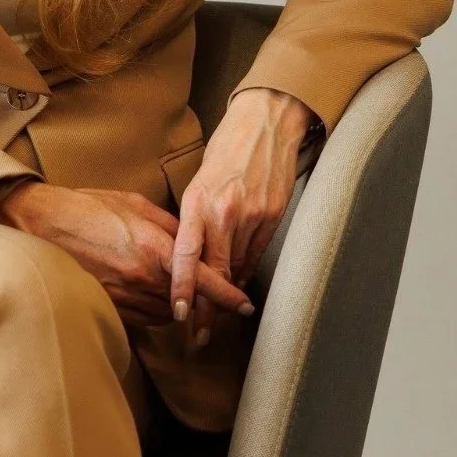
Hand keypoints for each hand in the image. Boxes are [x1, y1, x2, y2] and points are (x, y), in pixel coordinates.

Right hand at [0, 180, 254, 329]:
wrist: (41, 224)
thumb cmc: (87, 207)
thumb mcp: (135, 205)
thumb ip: (170, 226)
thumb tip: (193, 241)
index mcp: (155, 248)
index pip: (205, 279)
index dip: (230, 295)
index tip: (247, 305)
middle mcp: (144, 279)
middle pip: (188, 302)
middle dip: (199, 298)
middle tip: (206, 293)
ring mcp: (125, 297)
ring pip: (167, 313)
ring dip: (174, 304)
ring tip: (162, 282)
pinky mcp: (109, 308)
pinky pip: (144, 318)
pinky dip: (151, 308)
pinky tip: (142, 289)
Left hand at [170, 87, 311, 345]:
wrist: (265, 123)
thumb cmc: (226, 151)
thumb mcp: (200, 181)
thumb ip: (195, 218)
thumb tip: (190, 257)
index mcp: (198, 201)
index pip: (185, 254)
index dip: (183, 288)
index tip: (181, 314)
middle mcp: (225, 211)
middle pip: (215, 272)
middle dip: (208, 307)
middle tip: (201, 333)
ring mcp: (253, 215)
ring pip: (238, 266)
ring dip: (227, 290)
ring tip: (219, 311)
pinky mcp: (275, 216)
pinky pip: (257, 254)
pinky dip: (246, 270)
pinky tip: (239, 281)